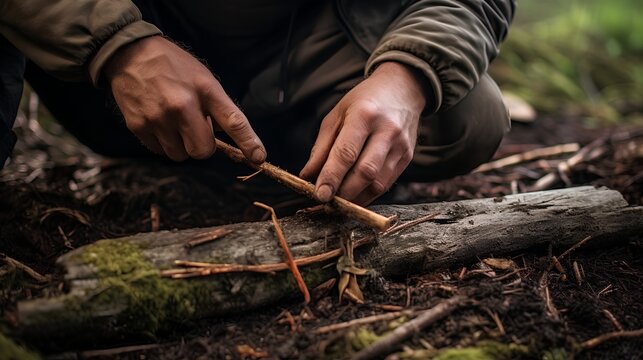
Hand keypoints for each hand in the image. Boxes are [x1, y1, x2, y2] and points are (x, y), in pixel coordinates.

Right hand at [104, 36, 265, 162]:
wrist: (130, 55)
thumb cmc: (173, 66)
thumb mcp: (202, 78)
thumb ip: (217, 107)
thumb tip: (227, 138)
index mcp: (205, 89)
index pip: (233, 120)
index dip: (248, 142)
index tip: (259, 156)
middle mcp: (182, 105)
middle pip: (203, 151)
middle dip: (202, 145)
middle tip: (195, 128)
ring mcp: (159, 118)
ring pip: (180, 155)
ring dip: (181, 145)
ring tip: (174, 121)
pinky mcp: (139, 126)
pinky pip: (160, 151)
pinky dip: (163, 142)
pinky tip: (159, 121)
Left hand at [300, 62, 427, 204]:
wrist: (402, 89)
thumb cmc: (364, 101)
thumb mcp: (336, 115)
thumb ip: (321, 147)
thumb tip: (307, 177)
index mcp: (364, 115)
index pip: (346, 153)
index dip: (332, 177)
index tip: (320, 195)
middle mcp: (386, 130)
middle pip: (365, 171)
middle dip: (344, 192)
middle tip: (327, 202)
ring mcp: (400, 145)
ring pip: (378, 183)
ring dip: (356, 198)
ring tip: (338, 202)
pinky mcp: (408, 157)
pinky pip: (386, 184)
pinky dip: (368, 195)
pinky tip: (354, 196)